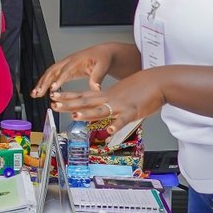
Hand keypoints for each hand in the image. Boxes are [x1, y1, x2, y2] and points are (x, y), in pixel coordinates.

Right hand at [34, 42, 137, 100]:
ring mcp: (64, 65)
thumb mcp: (103, 67)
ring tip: (34, 94)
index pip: (65, 70)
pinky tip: (40, 91)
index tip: (53, 88)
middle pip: (52, 71)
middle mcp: (68, 61)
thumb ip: (97, 77)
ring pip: (49, 74)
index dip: (58, 79)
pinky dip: (45, 83)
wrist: (102, 53)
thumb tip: (95, 88)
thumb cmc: (102, 58)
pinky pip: (52, 76)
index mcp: (76, 60)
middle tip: (38, 93)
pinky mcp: (64, 70)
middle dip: (44, 82)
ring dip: (41, 83)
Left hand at [47, 69, 163, 130]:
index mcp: (107, 95)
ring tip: (75, 116)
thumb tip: (102, 108)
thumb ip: (110, 101)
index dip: (68, 97)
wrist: (158, 81)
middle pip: (86, 101)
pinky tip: (109, 131)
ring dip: (87, 113)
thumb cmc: (142, 87)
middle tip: (54, 105)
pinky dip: (116, 126)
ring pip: (101, 110)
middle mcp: (110, 99)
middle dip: (69, 104)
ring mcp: (120, 105)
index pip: (83, 95)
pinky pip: (123, 120)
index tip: (54, 97)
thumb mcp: (121, 93)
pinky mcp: (133, 112)